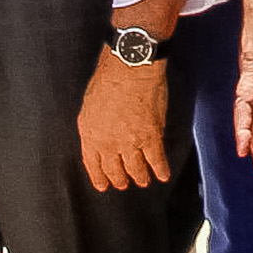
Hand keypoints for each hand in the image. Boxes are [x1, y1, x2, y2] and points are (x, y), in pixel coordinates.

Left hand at [79, 52, 170, 189]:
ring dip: (140, 177)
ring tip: (143, 180)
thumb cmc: (108, 77)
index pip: (93, 164)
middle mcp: (108, 143)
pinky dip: (161, 170)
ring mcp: (130, 143)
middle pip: (115, 171)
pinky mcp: (151, 137)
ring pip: (136, 170)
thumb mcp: (90, 104)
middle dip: (120, 180)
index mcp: (90, 134)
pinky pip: (157, 161)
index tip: (104, 186)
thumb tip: (101, 136)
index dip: (100, 177)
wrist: (129, 67)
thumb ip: (94, 125)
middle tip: (124, 183)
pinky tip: (163, 175)